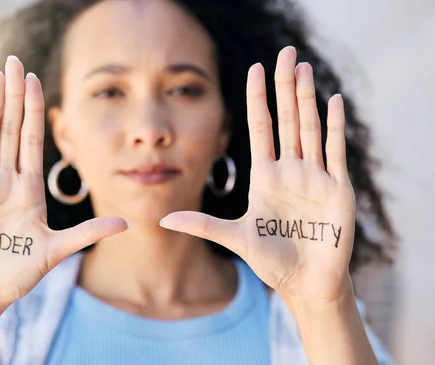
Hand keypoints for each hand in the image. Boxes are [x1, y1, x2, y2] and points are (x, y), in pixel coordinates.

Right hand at [0, 56, 127, 311]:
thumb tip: (127, 222)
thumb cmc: (18, 273)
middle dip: (14, 96)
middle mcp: (4, 181)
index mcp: (27, 189)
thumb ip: (88, 232)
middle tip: (16, 61)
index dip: (34, 111)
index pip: (32, 140)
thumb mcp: (56, 249)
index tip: (38, 80)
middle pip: (11, 130)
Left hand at [160, 47, 354, 303]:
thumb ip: (202, 225)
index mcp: (265, 176)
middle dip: (285, 86)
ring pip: (309, 128)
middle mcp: (290, 170)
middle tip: (285, 53)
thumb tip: (164, 219)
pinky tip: (333, 101)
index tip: (254, 68)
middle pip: (286, 119)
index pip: (260, 128)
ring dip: (307, 98)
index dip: (257, 99)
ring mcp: (314, 176)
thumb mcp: (234, 237)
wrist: (305, 283)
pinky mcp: (337, 189)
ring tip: (303, 68)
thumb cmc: (272, 261)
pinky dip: (334, 126)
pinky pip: (335, 151)